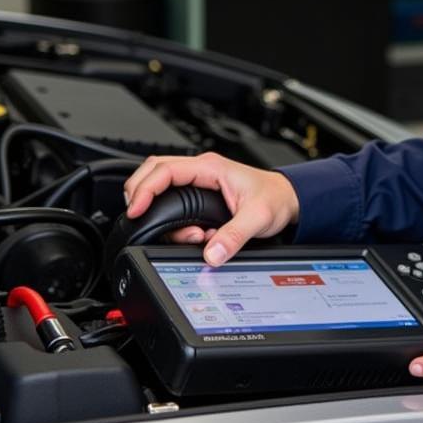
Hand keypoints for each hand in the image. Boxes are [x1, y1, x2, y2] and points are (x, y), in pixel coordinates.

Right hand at [123, 151, 299, 265]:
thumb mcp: (258, 218)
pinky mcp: (200, 192)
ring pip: (161, 184)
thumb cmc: (275, 199)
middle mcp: (202, 171)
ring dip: (158, 208)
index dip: (145, 188)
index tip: (136, 209)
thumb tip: (211, 253)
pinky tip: (188, 233)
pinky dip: (171, 216)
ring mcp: (200, 180)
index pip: (165, 169)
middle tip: (135, 215)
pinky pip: (173, 198)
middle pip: (154, 170)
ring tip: (180, 234)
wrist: (287, 199)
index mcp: (211, 168)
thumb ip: (234, 236)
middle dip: (139, 192)